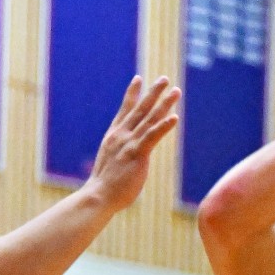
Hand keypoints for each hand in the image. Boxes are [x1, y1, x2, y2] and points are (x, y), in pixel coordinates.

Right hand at [84, 76, 181, 213]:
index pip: (125, 110)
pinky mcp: (137, 154)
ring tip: (176, 91)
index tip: (138, 78)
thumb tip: (125, 158)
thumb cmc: (104, 186)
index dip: (132, 93)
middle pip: (140, 109)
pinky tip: (175, 117)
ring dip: (164, 104)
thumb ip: (119, 155)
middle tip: (164, 79)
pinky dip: (164, 126)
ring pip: (149, 119)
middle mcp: (121, 135)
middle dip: (153, 93)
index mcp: (113, 136)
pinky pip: (152, 136)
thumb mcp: (110, 163)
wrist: (98, 196)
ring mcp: (129, 143)